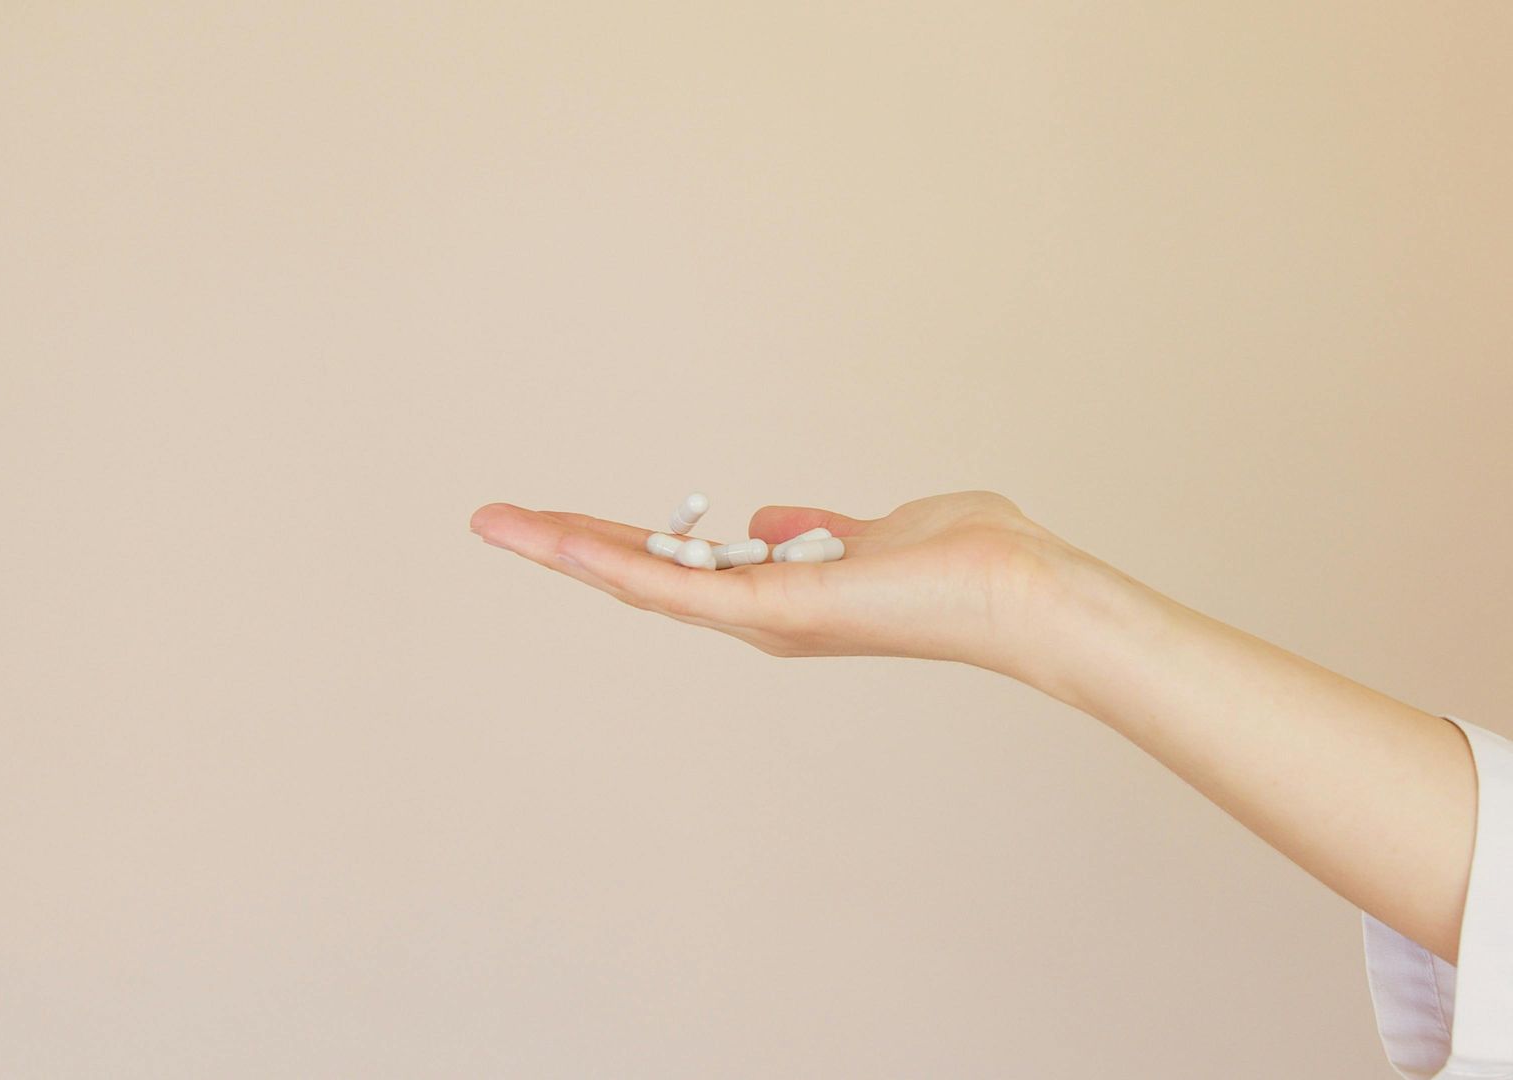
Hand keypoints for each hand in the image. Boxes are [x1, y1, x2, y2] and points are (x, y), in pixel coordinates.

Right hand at [468, 491, 1083, 679]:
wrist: (1020, 592)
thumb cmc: (966, 563)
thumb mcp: (872, 533)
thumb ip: (816, 531)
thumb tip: (769, 519)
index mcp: (777, 594)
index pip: (676, 565)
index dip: (610, 542)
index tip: (554, 521)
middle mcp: (760, 615)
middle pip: (643, 576)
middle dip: (564, 548)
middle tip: (492, 520)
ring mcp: (765, 617)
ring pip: (646, 583)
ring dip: (567, 551)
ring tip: (501, 523)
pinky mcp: (781, 608)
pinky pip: (684, 585)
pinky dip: (621, 563)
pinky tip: (566, 541)